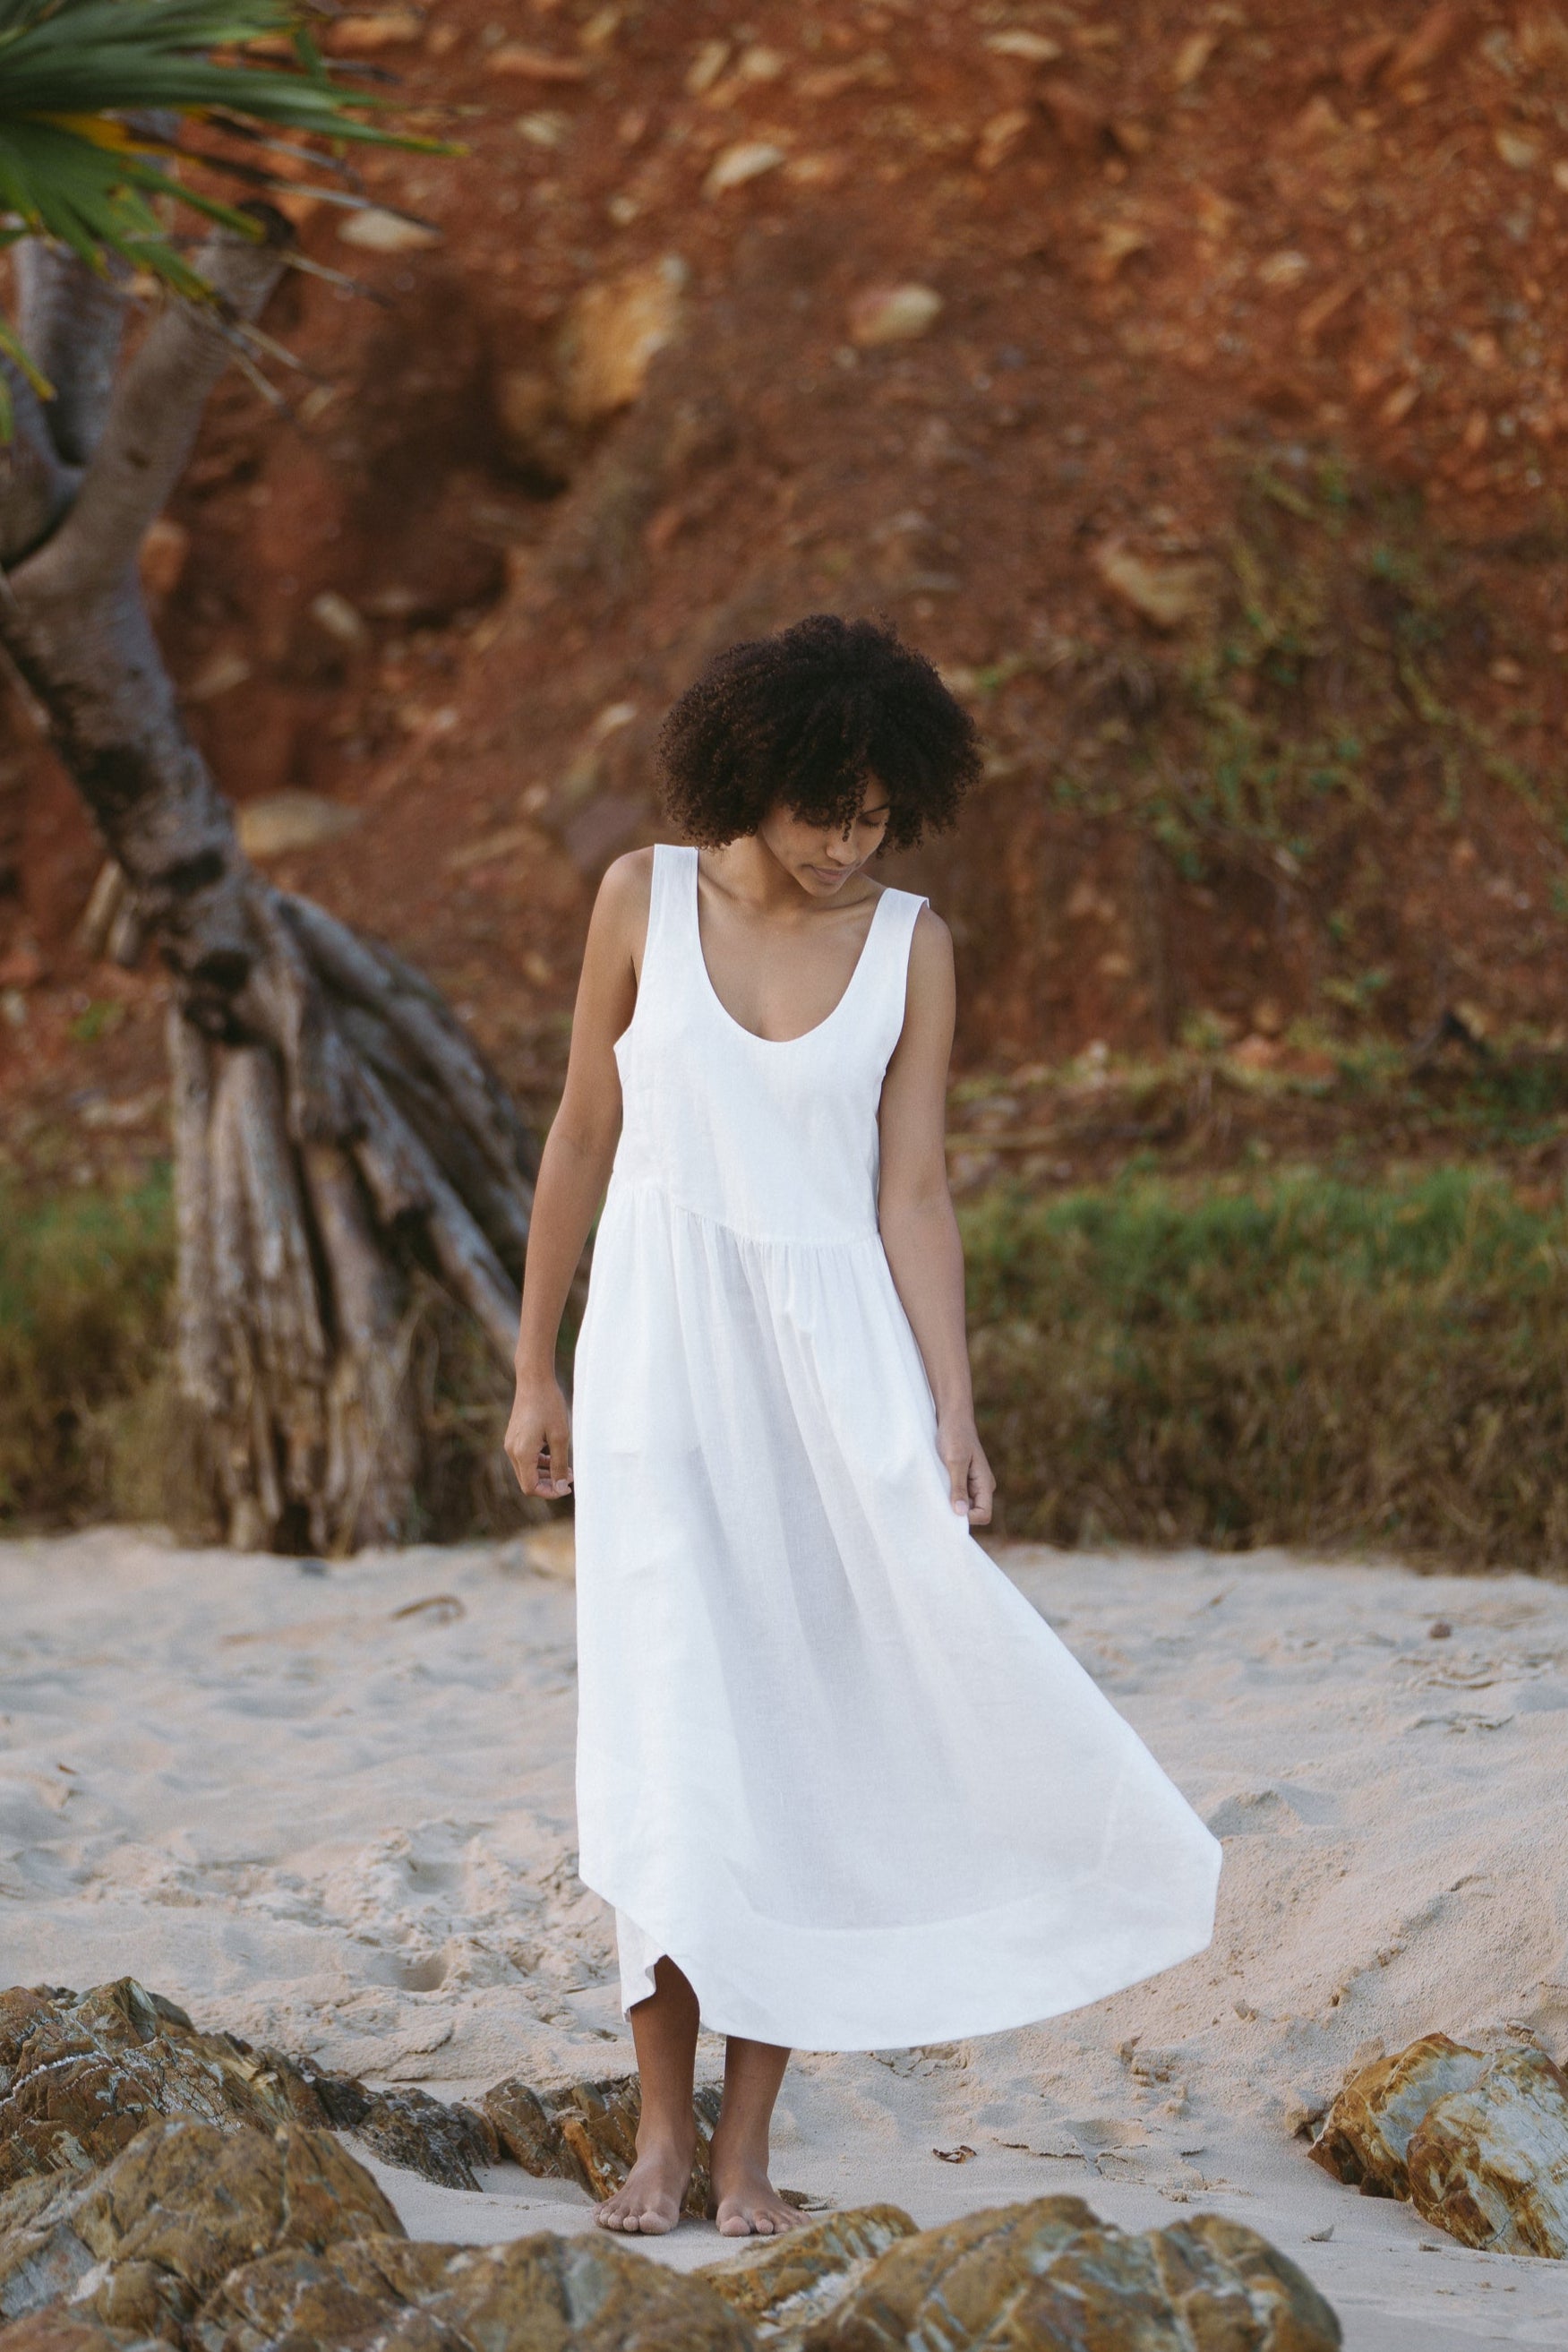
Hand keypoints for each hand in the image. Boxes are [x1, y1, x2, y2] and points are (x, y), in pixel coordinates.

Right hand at [505, 1373, 573, 1498]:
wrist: (534, 1380)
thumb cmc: (549, 1406)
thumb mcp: (560, 1437)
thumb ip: (560, 1465)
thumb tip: (560, 1487)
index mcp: (522, 1453)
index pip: (531, 1487)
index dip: (550, 1492)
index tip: (567, 1487)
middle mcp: (512, 1451)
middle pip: (528, 1481)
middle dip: (549, 1483)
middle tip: (570, 1477)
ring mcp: (511, 1443)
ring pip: (527, 1470)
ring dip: (545, 1473)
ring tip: (567, 1468)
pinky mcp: (514, 1437)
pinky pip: (525, 1458)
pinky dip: (539, 1462)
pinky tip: (555, 1456)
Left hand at [937, 1414, 994, 1524]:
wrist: (952, 1417)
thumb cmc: (955, 1436)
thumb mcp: (955, 1462)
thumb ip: (958, 1487)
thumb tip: (960, 1513)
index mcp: (985, 1483)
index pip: (984, 1514)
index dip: (968, 1518)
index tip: (949, 1509)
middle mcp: (981, 1486)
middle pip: (974, 1513)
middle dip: (957, 1513)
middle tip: (938, 1505)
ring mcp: (971, 1483)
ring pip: (964, 1505)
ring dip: (950, 1503)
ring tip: (936, 1494)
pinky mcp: (961, 1478)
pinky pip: (956, 1495)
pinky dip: (946, 1495)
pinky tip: (936, 1489)